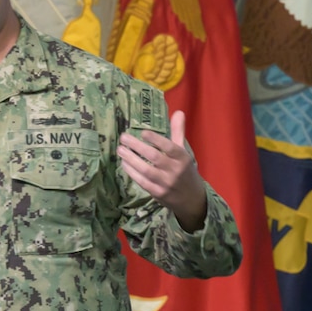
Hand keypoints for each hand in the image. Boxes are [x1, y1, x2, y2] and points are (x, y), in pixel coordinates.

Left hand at [117, 110, 207, 231]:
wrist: (191, 198)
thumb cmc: (185, 170)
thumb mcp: (184, 152)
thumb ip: (178, 132)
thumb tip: (178, 112)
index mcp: (182, 158)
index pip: (170, 147)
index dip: (156, 139)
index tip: (142, 132)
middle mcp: (175, 170)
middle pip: (154, 157)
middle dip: (137, 146)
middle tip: (123, 138)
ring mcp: (166, 183)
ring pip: (146, 170)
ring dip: (131, 159)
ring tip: (120, 149)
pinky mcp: (158, 193)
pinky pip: (142, 182)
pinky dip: (132, 172)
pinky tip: (124, 163)